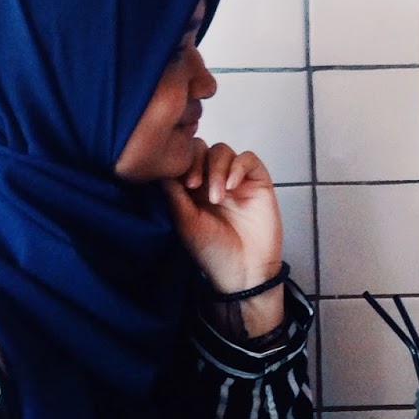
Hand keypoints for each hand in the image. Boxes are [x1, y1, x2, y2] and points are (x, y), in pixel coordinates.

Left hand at [163, 141, 281, 291]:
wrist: (243, 270)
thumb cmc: (213, 251)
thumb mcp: (185, 222)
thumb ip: (174, 194)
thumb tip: (161, 169)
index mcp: (191, 189)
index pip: (183, 160)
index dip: (181, 163)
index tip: (183, 185)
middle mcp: (212, 180)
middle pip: (201, 148)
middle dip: (196, 162)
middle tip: (195, 186)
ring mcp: (235, 179)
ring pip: (223, 151)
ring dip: (217, 169)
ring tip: (217, 197)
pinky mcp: (257, 180)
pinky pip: (248, 159)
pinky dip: (238, 167)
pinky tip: (232, 186)